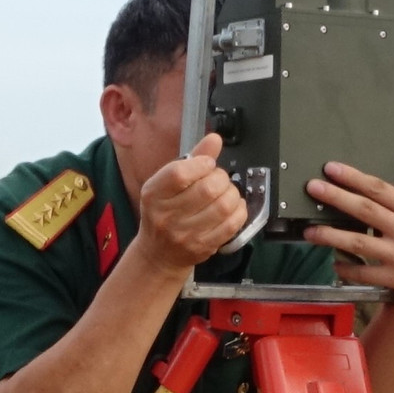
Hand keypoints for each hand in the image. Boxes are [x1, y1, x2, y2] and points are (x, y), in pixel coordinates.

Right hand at [136, 135, 246, 275]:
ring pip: (222, 207)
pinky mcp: (203, 247)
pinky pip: (231, 225)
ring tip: (227, 192)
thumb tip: (215, 139)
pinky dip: (239, 211)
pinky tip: (234, 207)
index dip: (201, 164)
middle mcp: (166, 215)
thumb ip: (192, 160)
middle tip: (219, 179)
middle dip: (221, 178)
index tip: (208, 163)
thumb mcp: (168, 184)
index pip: (179, 174)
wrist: (159, 253)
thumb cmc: (164, 212)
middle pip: (207, 189)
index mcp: (153, 194)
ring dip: (233, 194)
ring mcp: (185, 234)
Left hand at [304, 164, 393, 313]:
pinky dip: (347, 269)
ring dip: (330, 235)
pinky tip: (336, 264)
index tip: (333, 169)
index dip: (353, 177)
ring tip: (310, 230)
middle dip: (334, 197)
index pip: (379, 188)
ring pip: (357, 242)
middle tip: (312, 188)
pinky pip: (365, 274)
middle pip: (363, 209)